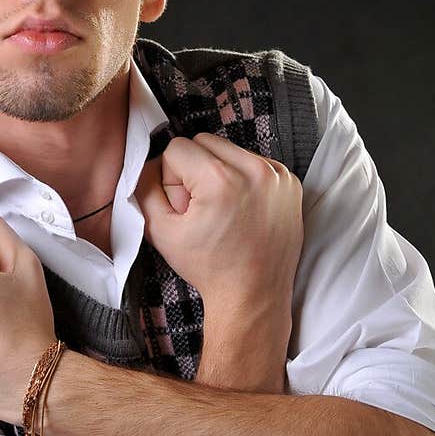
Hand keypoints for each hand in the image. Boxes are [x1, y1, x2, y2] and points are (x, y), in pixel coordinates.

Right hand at [133, 132, 303, 321]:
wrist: (253, 294)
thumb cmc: (209, 268)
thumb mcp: (160, 230)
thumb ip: (144, 188)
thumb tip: (146, 163)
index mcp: (220, 180)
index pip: (177, 148)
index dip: (171, 178)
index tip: (184, 206)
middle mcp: (254, 171)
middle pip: (204, 141)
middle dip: (194, 169)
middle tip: (201, 207)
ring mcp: (277, 175)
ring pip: (230, 149)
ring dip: (219, 171)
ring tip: (223, 210)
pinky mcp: (290, 182)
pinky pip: (255, 161)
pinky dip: (243, 178)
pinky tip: (242, 209)